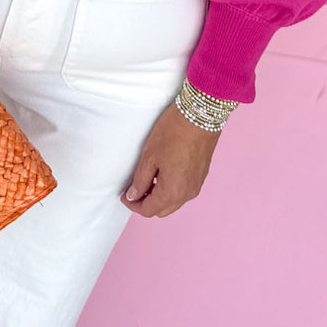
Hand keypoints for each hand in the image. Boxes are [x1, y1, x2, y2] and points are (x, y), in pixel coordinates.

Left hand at [121, 100, 221, 216]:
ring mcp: (196, 185)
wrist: (200, 116)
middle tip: (134, 189)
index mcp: (172, 192)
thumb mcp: (150, 155)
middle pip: (162, 210)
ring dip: (159, 196)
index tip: (125, 195)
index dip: (133, 205)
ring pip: (174, 202)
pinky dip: (171, 189)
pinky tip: (162, 174)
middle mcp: (187, 194)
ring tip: (147, 180)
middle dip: (146, 203)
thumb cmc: (174, 132)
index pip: (149, 210)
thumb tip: (134, 195)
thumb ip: (140, 179)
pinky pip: (183, 191)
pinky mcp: (201, 176)